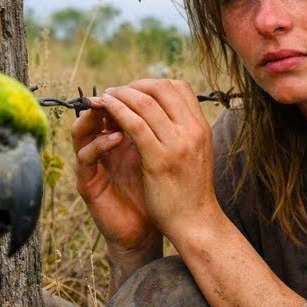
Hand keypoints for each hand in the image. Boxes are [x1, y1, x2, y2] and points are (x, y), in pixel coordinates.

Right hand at [71, 99, 158, 255]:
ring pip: (81, 130)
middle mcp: (100, 148)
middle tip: (126, 90)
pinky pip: (85, 157)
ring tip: (120, 110)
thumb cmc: (156, 193)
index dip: (127, 93)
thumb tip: (177, 100)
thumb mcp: (160, 156)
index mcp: (117, 139)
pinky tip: (118, 137)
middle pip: (94, 112)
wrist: (147, 230)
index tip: (145, 84)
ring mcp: (91, 165)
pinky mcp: (87, 183)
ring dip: (100, 117)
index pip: (115, 107)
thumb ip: (159, 132)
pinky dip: (99, 144)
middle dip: (111, 99)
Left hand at [90, 79, 218, 241]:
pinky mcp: (159, 159)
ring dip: (120, 95)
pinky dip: (117, 111)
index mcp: (201, 127)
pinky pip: (134, 124)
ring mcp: (177, 143)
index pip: (179, 87)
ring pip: (145, 103)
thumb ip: (183, 132)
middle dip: (134, 85)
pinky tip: (105, 110)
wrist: (196, 222)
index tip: (135, 91)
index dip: (152, 84)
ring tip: (104, 98)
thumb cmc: (192, 191)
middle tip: (115, 91)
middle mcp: (192, 130)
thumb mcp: (195, 154)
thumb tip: (165, 114)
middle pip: (161, 88)